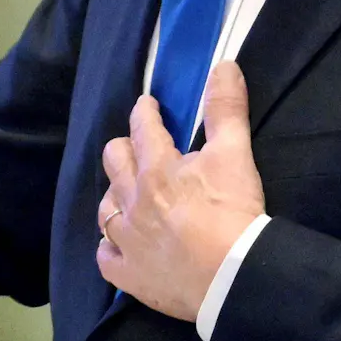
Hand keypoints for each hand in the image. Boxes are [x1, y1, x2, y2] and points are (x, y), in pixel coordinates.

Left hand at [96, 60, 265, 320]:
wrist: (230, 276)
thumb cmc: (232, 211)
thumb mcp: (234, 153)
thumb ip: (226, 109)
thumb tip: (223, 65)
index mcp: (156, 168)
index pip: (144, 129)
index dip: (145, 113)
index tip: (147, 106)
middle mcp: (133, 200)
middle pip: (114, 164)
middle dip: (123, 150)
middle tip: (135, 148)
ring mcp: (127, 240)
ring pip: (105, 210)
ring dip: (113, 197)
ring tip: (123, 194)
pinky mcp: (130, 275)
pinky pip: (106, 259)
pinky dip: (109, 249)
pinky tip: (115, 246)